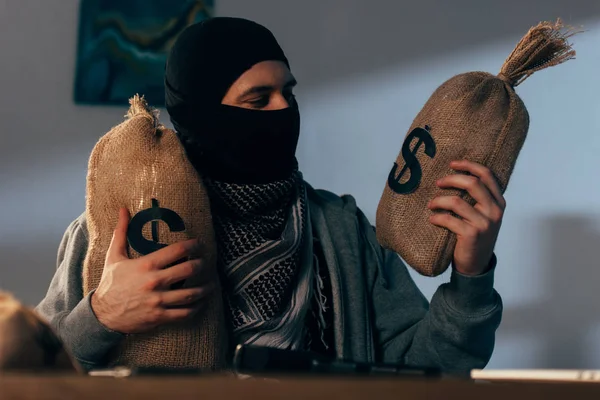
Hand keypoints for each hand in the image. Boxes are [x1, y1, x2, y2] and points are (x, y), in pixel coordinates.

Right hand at [91, 208, 215, 333]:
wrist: (102, 315)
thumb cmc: (110, 284)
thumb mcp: (114, 256)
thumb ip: (121, 232)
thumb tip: (123, 209)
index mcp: (147, 265)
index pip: (177, 250)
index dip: (193, 245)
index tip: (199, 244)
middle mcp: (155, 282)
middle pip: (189, 270)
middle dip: (202, 264)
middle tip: (206, 262)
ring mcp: (158, 301)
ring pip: (191, 294)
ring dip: (205, 288)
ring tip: (211, 284)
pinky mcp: (160, 317)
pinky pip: (185, 313)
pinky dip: (196, 308)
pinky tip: (201, 303)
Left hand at [427, 160, 505, 275]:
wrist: (476, 264)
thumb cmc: (476, 235)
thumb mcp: (484, 215)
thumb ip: (478, 198)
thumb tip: (456, 175)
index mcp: (499, 202)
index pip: (486, 175)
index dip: (468, 165)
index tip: (452, 164)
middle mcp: (495, 211)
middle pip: (472, 183)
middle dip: (451, 179)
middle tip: (438, 182)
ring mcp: (484, 223)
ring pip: (456, 201)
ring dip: (439, 201)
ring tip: (431, 204)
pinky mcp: (472, 234)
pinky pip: (449, 219)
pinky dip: (437, 217)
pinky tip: (432, 218)